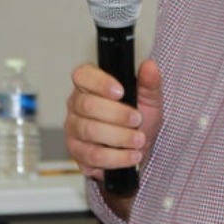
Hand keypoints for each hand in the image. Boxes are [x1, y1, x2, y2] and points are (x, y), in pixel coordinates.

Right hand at [64, 59, 162, 181]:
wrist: (138, 148)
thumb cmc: (138, 118)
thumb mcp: (149, 98)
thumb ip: (149, 82)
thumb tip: (149, 66)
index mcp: (90, 84)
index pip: (83, 75)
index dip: (100, 82)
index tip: (121, 92)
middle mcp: (77, 104)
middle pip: (87, 105)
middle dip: (117, 114)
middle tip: (137, 120)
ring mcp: (74, 129)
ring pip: (90, 131)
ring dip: (120, 137)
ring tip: (138, 140)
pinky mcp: (77, 152)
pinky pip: (92, 155)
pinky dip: (116, 157)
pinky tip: (131, 155)